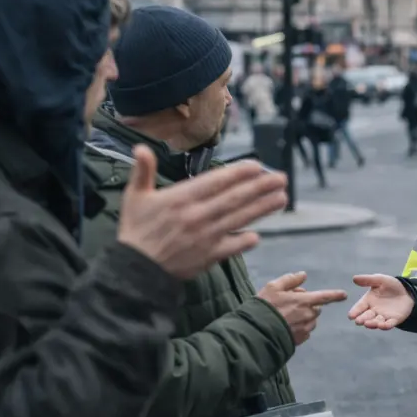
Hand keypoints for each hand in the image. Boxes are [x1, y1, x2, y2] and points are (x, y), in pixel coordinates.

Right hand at [117, 145, 286, 279]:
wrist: (134, 270)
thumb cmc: (135, 231)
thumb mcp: (134, 197)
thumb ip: (142, 170)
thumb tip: (141, 147)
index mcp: (180, 198)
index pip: (215, 182)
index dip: (238, 174)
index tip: (257, 167)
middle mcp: (196, 216)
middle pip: (234, 199)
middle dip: (260, 187)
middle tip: (281, 179)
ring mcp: (204, 237)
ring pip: (238, 219)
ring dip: (262, 208)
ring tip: (282, 198)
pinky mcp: (208, 256)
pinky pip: (232, 247)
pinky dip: (245, 241)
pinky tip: (259, 235)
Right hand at [258, 272, 348, 345]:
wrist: (256, 332)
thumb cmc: (264, 307)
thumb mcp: (273, 287)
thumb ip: (290, 280)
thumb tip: (303, 275)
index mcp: (303, 301)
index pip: (324, 297)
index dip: (335, 295)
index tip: (344, 295)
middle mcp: (308, 315)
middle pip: (315, 309)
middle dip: (308, 305)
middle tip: (290, 304)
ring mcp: (304, 329)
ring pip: (310, 321)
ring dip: (304, 317)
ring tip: (286, 317)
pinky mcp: (300, 340)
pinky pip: (305, 332)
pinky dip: (300, 328)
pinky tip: (286, 327)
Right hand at [347, 274, 413, 329]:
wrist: (407, 291)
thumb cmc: (390, 285)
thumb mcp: (380, 280)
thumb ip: (368, 280)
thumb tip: (354, 278)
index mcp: (368, 301)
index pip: (359, 307)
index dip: (355, 312)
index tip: (350, 316)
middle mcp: (373, 311)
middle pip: (366, 317)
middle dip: (362, 319)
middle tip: (358, 321)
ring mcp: (383, 317)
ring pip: (376, 322)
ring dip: (372, 324)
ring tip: (368, 324)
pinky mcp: (394, 320)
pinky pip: (388, 324)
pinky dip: (385, 326)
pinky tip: (381, 326)